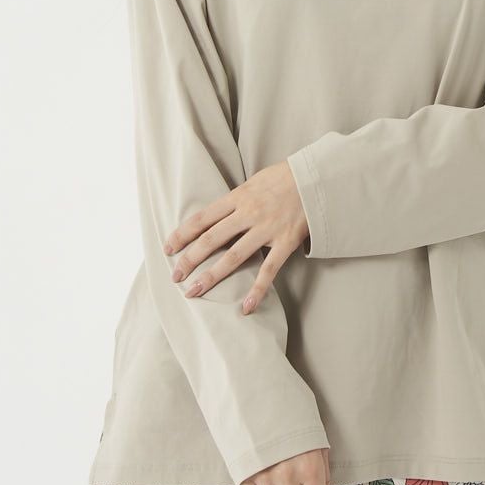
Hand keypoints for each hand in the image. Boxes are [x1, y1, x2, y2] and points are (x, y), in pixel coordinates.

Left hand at [165, 161, 309, 313]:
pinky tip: (245, 308)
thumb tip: (217, 216)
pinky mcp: (285, 242)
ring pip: (233, 257)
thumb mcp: (254, 182)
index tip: (168, 248)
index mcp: (238, 197)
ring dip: (212, 276)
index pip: (203, 218)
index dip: (183, 234)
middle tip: (175, 276)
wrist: (316, 177)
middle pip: (211, 239)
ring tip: (194, 292)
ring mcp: (267, 229)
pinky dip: (257, 290)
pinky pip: (268, 270)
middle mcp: (249, 213)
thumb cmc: (284, 178)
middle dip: (190, 259)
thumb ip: (236, 200)